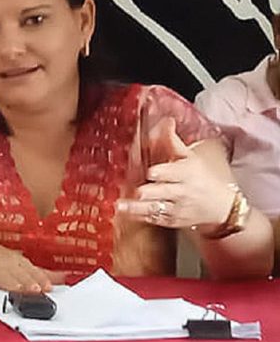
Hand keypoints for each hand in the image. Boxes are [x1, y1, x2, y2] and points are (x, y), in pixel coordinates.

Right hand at [0, 234, 64, 291]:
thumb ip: (37, 272)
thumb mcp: (17, 261)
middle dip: (28, 282)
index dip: (41, 279)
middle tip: (38, 289)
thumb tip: (61, 278)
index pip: (32, 271)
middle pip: (19, 274)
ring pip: (1, 276)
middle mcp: (6, 263)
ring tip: (18, 289)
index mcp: (17, 261)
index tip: (50, 287)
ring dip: (10, 282)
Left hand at [116, 117, 233, 229]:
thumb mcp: (190, 157)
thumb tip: (165, 121)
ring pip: (155, 208)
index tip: (151, 172)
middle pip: (164, 192)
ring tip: (121, 206)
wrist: (219, 206)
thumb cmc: (200, 176)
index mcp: (187, 172)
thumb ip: (173, 141)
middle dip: (150, 192)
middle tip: (137, 191)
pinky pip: (153, 219)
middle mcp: (181, 191)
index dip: (163, 172)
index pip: (175, 173)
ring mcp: (175, 208)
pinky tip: (125, 214)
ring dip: (137, 208)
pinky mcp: (170, 221)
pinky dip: (139, 216)